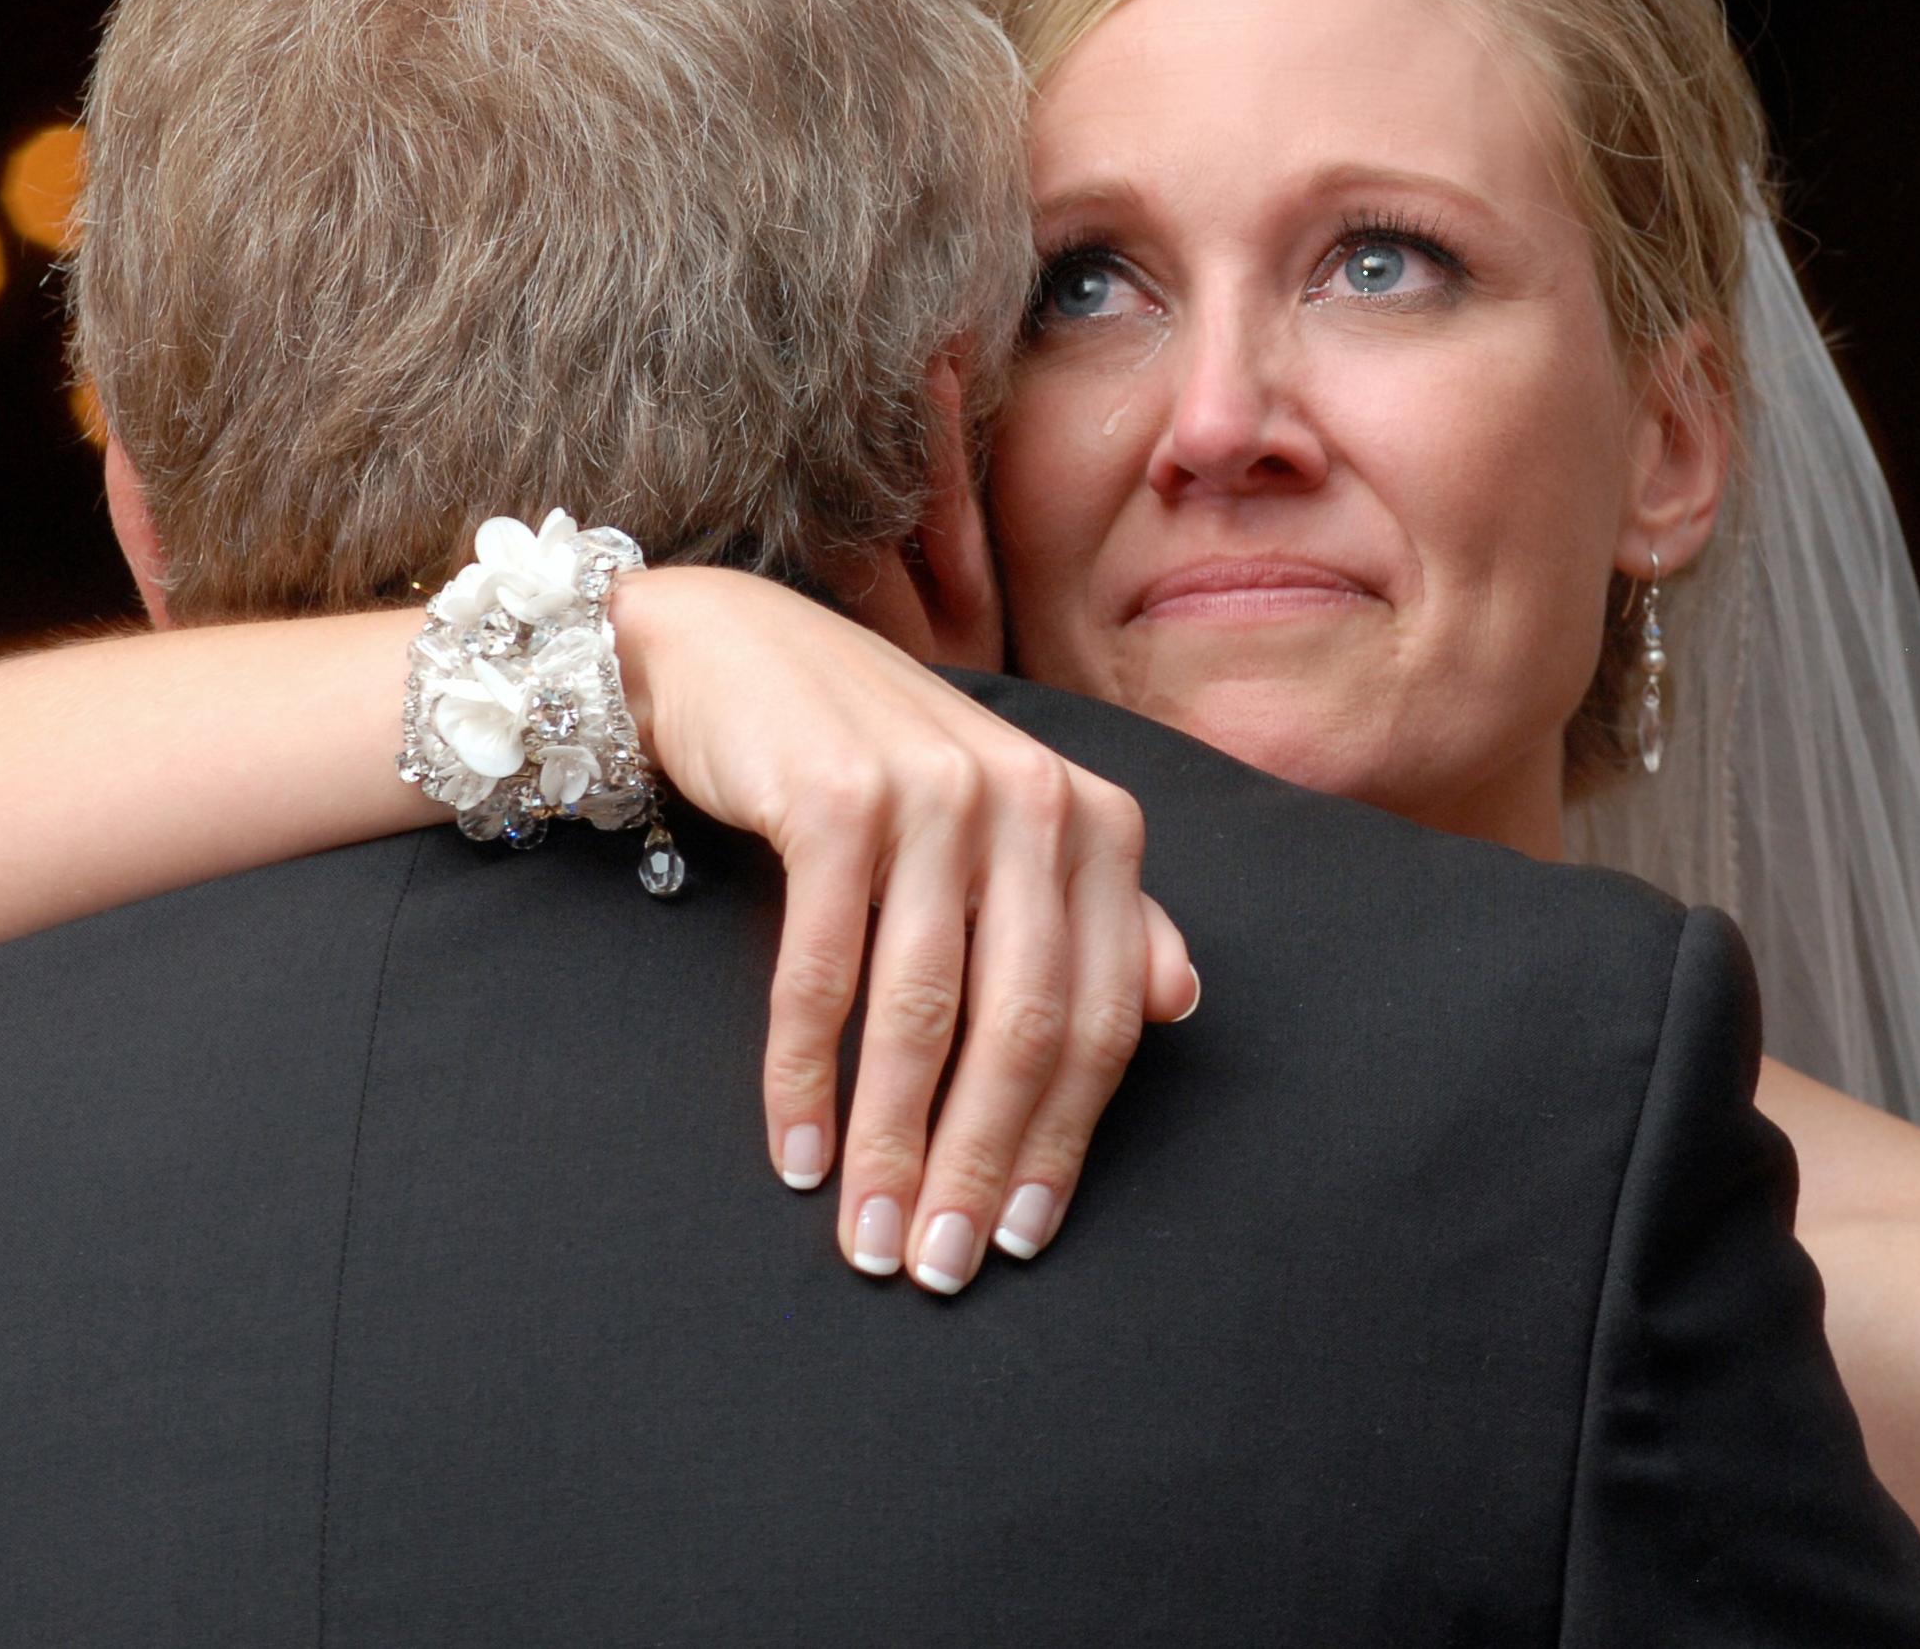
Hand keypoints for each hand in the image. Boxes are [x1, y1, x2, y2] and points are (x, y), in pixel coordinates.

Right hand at [609, 567, 1195, 1294]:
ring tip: (867, 1239)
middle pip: (1024, 1026)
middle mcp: (1033, 802)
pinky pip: (823, 973)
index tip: (1018, 1240)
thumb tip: (1180, 1003)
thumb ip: (1098, 913)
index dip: (1064, 1142)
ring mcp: (936, 794)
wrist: (738, 650)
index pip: (1101, 1017)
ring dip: (891, 1144)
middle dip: (979, 1163)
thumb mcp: (1006, 828)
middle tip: (936, 1268)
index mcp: (1095, 823)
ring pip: (923, 1013)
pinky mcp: (836, 799)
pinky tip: (799, 1156)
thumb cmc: (880, 764)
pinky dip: (805, 1077)